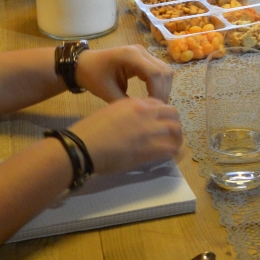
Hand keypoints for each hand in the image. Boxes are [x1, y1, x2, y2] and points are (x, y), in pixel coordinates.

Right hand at [68, 96, 183, 176]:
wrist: (83, 146)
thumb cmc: (89, 131)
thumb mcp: (109, 112)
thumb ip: (125, 113)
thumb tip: (133, 122)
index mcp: (134, 103)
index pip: (158, 103)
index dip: (161, 113)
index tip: (160, 121)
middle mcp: (146, 113)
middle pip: (172, 113)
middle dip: (174, 122)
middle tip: (171, 133)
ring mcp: (150, 130)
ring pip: (176, 130)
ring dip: (177, 137)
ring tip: (174, 145)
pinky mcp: (151, 149)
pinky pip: (171, 149)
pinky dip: (174, 152)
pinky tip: (172, 156)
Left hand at [76, 44, 172, 102]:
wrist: (84, 64)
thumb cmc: (93, 77)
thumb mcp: (107, 92)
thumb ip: (127, 103)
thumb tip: (145, 116)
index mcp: (130, 56)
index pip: (154, 73)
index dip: (157, 92)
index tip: (153, 109)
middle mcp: (140, 51)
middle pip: (164, 71)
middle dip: (163, 91)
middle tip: (157, 109)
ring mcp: (144, 52)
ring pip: (165, 70)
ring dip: (164, 88)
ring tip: (156, 104)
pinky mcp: (144, 57)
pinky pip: (160, 70)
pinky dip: (160, 84)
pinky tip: (153, 96)